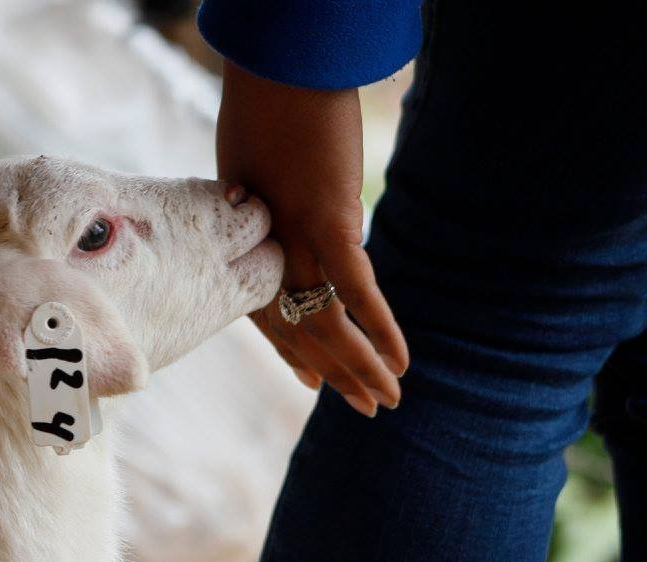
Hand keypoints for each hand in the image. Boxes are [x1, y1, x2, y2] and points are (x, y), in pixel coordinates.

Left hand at [216, 62, 408, 416]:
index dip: (292, 354)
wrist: (277, 68)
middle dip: (333, 374)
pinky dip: (380, 330)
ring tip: (386, 402)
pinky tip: (400, 361)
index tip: (309, 381)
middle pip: (299, 332)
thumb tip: (264, 209)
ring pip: (326, 325)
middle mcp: (266, 254)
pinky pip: (356, 291)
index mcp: (247, 248)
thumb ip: (261, 201)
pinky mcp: (327, 223)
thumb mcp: (253, 165)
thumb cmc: (263, 107)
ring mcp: (296, 242)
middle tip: (364, 408)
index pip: (269, 317)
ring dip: (360, 368)